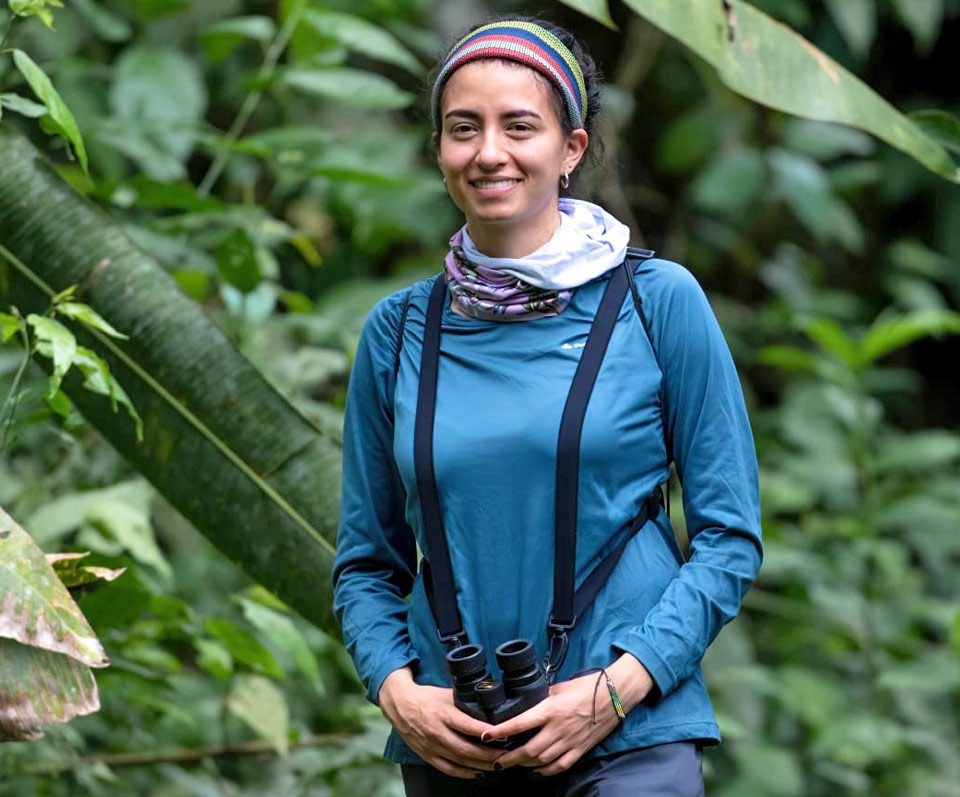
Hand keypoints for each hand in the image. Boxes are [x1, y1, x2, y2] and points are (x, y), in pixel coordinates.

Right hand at [378, 667, 500, 778]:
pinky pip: (448, 768)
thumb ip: (465, 699)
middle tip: (506, 756)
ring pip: (459, 761)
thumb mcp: (446, 693)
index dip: (487, 733)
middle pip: (466, 749)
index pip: (469, 726)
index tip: (504, 735)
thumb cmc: (426, 696)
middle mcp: (437, 732)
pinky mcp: (427, 755)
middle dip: (489, 755)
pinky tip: (478, 773)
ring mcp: (432, 746)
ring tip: (497, 765)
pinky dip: (464, 773)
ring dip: (480, 766)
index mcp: (443, 713)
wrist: (399, 705)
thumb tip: (488, 700)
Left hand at [487, 654, 654, 776]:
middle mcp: (558, 728)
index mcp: (551, 709)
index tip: (486, 736)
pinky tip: (537, 771)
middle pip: (529, 749)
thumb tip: (528, 703)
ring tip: (512, 764)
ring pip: (542, 760)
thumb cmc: (588, 686)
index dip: (501, 731)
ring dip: (524, 764)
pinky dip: (546, 771)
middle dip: (509, 758)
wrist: (615, 694)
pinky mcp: (581, 749)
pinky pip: (560, 765)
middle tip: (495, 761)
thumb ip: (542, 698)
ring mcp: (570, 741)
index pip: (520, 723)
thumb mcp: (559, 687)